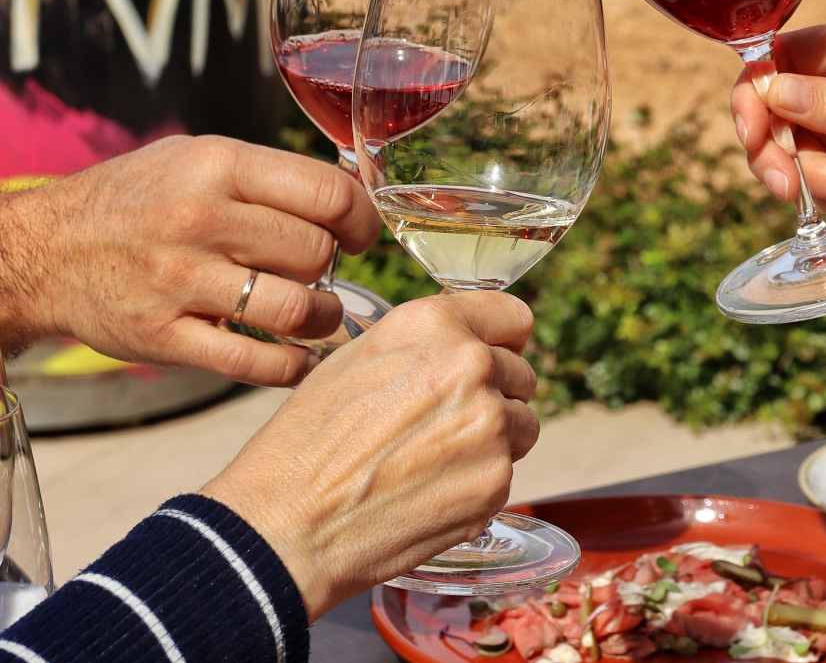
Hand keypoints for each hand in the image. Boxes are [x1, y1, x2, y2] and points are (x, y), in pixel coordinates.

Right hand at [0, 136, 379, 385]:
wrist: (41, 250)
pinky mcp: (163, 337)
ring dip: (323, 317)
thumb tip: (347, 194)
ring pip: (294, 308)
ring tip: (319, 313)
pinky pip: (251, 363)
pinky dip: (291, 366)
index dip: (361, 218)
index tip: (361, 233)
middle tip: (325, 271)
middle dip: (336, 265)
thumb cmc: (135, 199)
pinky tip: (300, 356)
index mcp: (218, 166)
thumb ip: (267, 174)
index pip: (326, 193)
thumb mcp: (198, 157)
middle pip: (316, 252)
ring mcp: (181, 282)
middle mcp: (202, 220)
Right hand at [201, 291, 538, 618]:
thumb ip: (427, 340)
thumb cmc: (310, 439)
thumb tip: (473, 339)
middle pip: (520, 372)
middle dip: (494, 393)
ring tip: (436, 457)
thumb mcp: (359, 355)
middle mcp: (471, 364)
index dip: (502, 339)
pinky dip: (479, 481)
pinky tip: (432, 488)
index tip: (492, 356)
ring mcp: (489, 424)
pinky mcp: (495, 480)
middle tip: (445, 421)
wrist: (288, 524)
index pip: (513, 316)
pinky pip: (507, 471)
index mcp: (436, 324)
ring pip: (523, 423)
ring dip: (495, 438)